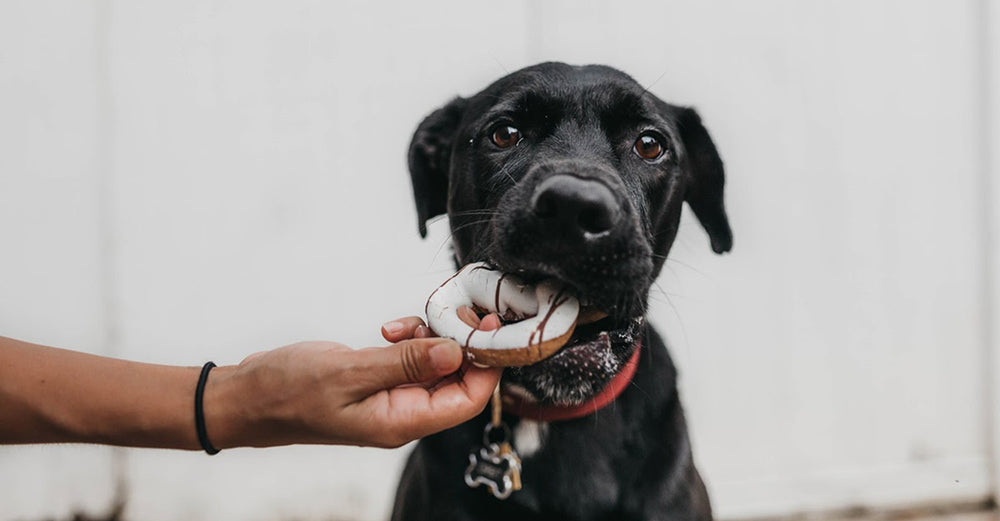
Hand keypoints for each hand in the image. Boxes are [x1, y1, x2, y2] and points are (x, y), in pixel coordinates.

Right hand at [204, 312, 501, 448]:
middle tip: (454, 310)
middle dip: (462, 344)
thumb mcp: (349, 372)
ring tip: (407, 322)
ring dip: (432, 337)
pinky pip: (411, 360)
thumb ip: (405, 362)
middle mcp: (402, 414)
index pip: (468, 400)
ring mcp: (390, 398)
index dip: (487, 365)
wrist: (246, 397)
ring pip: (435, 366)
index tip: (488, 327)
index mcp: (401, 423)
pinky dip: (409, 339)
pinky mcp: (378, 381)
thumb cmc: (287, 392)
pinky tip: (388, 329)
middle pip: (458, 381)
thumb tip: (456, 351)